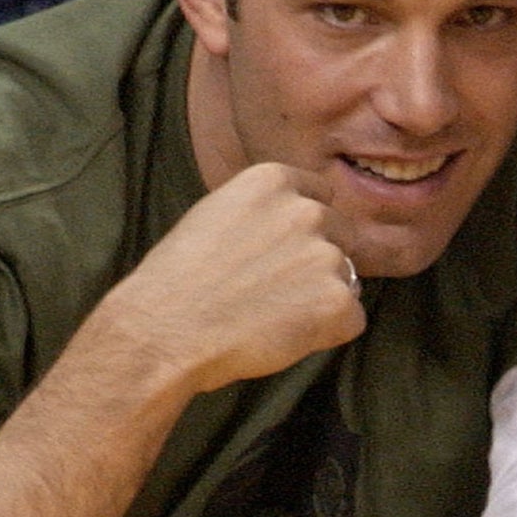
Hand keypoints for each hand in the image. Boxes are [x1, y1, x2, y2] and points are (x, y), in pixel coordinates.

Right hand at [92, 162, 366, 396]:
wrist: (164, 329)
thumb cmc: (179, 280)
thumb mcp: (216, 215)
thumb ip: (265, 212)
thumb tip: (297, 228)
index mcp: (274, 180)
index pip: (321, 197)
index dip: (304, 230)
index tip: (280, 254)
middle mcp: (307, 210)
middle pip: (341, 235)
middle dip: (317, 262)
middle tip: (274, 291)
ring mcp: (326, 255)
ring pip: (347, 278)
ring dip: (321, 298)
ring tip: (271, 315)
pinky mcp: (337, 301)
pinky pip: (352, 319)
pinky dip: (327, 333)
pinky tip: (284, 336)